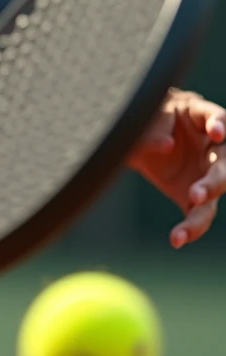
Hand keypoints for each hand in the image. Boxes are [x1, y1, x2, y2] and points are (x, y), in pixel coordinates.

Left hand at [127, 89, 225, 248]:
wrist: (137, 140)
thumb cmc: (147, 119)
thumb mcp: (144, 118)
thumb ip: (153, 129)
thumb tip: (167, 145)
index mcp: (201, 117)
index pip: (217, 117)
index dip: (219, 123)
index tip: (216, 132)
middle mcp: (213, 146)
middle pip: (224, 163)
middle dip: (215, 180)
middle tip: (197, 194)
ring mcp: (206, 173)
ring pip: (216, 190)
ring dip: (205, 203)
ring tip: (188, 217)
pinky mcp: (195, 197)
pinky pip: (199, 214)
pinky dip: (191, 228)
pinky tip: (178, 238)